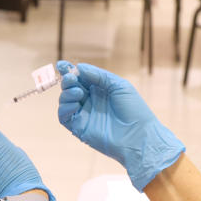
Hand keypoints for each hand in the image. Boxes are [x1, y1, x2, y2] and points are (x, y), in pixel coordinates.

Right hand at [56, 61, 183, 190]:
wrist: (138, 136)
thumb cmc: (134, 110)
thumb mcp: (119, 86)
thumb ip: (98, 76)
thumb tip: (78, 67)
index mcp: (100, 89)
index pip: (81, 77)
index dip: (70, 70)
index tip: (61, 64)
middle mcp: (90, 100)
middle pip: (70, 86)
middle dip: (67, 80)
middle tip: (71, 78)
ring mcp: (84, 114)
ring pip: (65, 100)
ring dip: (67, 93)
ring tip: (78, 92)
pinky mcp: (79, 128)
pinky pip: (64, 116)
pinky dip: (65, 107)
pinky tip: (76, 104)